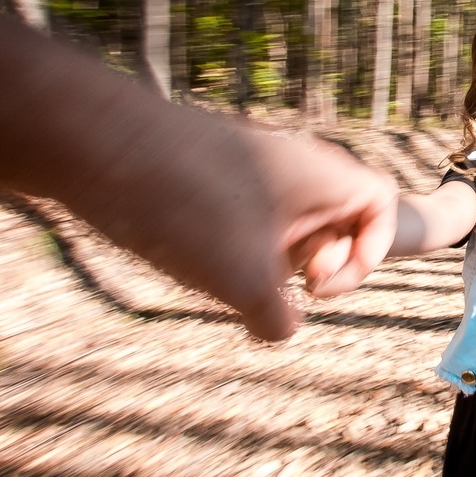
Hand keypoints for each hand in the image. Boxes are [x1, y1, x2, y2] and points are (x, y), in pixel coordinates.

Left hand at [66, 117, 398, 340]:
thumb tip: (279, 328)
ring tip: (238, 282)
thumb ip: (277, 318)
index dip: (370, 254)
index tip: (322, 286)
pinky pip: (246, 219)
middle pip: (337, 219)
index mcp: (323, 176)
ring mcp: (250, 170)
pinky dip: (238, 249)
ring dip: (274, 264)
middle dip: (321, 265)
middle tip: (291, 287)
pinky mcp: (211, 176)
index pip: (380, 206)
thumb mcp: (244, 281)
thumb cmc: (187, 209)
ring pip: (287, 225)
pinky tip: (200, 265)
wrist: (94, 148)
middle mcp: (294, 167)